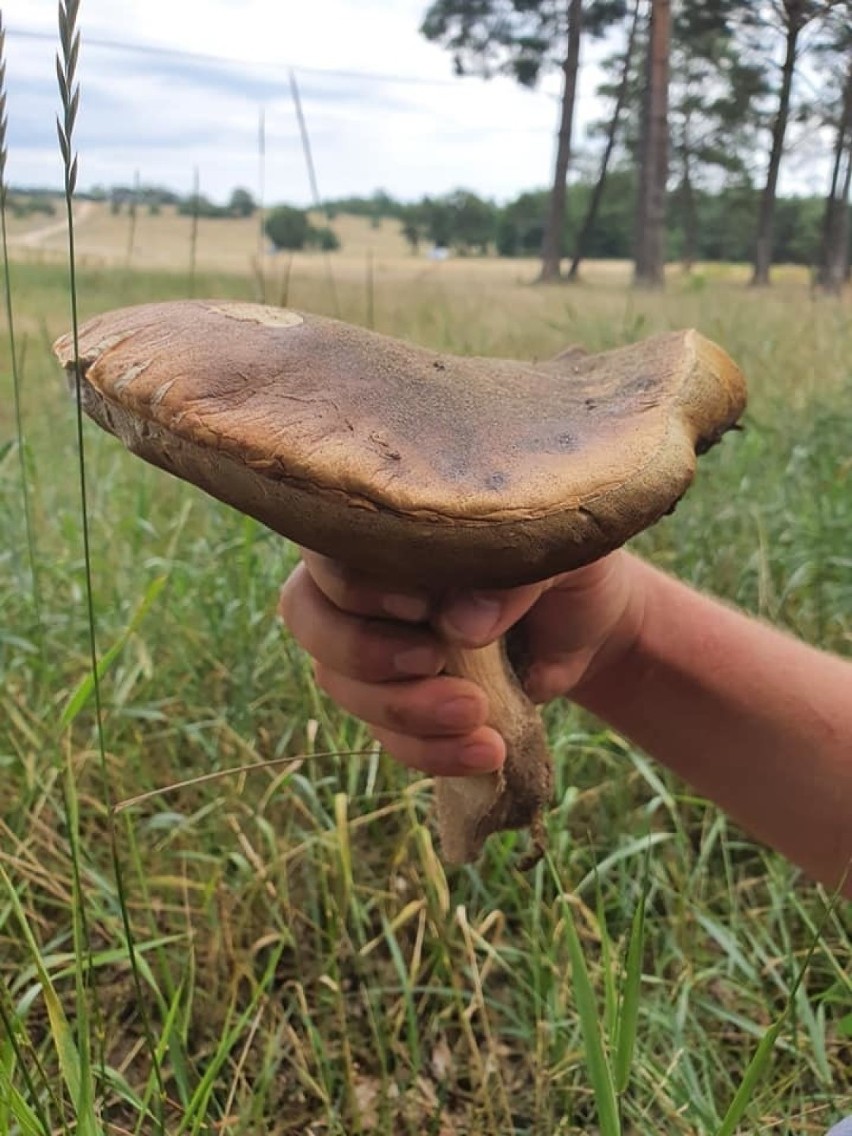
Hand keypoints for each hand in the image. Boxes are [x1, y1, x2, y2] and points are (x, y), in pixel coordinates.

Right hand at [278, 549, 645, 777]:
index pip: (328, 548)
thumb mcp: (553, 552)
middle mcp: (359, 580)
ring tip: (478, 718)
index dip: (359, 584)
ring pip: (342, 684)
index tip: (422, 606)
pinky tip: (486, 752)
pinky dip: (431, 751)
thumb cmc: (557, 558)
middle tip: (434, 661)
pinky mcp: (396, 700)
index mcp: (384, 525)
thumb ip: (509, 575)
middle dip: (366, 652)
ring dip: (406, 711)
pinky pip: (387, 736)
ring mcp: (368, 644)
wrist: (583, 617)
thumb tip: (461, 624)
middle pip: (309, 618)